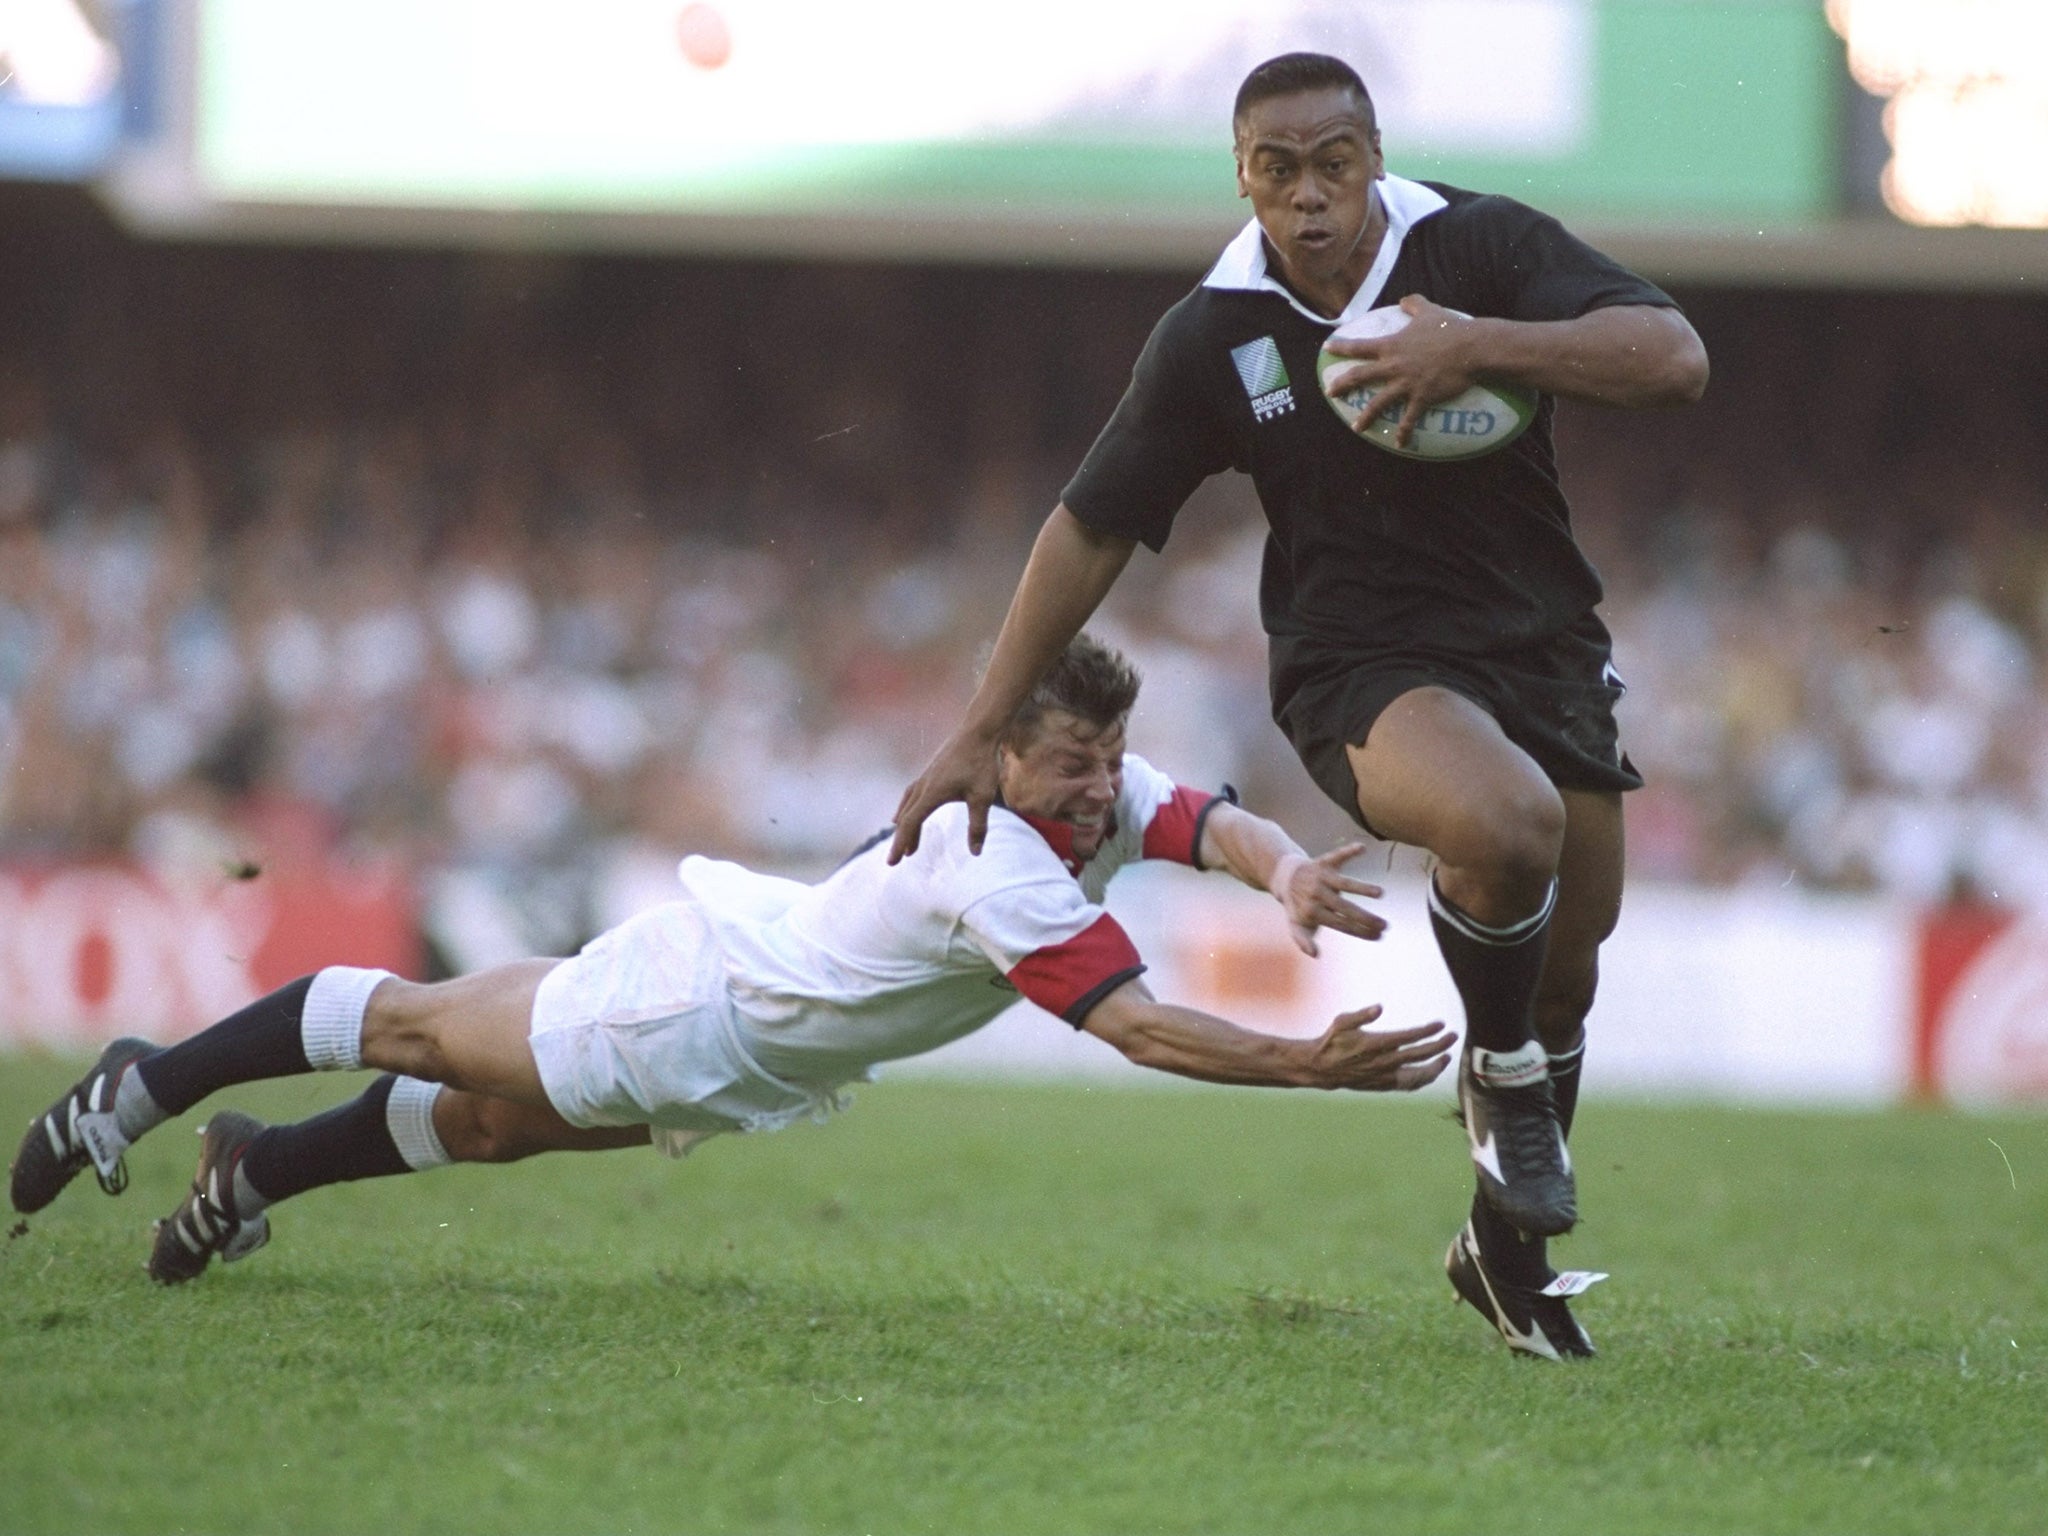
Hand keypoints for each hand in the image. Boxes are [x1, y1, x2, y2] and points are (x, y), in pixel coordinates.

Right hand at [890, 726, 1000, 861]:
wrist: (978, 731)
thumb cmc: (982, 763)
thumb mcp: (983, 797)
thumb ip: (978, 826)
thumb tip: (975, 853)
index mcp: (932, 793)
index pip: (910, 823)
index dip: (901, 843)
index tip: (893, 862)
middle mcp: (924, 785)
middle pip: (906, 817)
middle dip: (901, 839)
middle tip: (896, 860)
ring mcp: (926, 777)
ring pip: (908, 805)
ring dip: (906, 825)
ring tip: (907, 843)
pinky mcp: (931, 771)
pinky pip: (913, 794)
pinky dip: (908, 807)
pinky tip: (911, 809)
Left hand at [1268, 842, 1385, 956]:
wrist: (1284, 877)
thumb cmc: (1297, 905)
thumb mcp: (1296, 924)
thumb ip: (1303, 940)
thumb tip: (1315, 955)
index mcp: (1311, 912)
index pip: (1341, 924)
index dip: (1360, 932)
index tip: (1379, 936)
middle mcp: (1316, 895)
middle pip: (1344, 908)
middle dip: (1366, 918)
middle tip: (1386, 924)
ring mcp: (1319, 877)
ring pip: (1344, 883)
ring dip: (1362, 887)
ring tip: (1380, 893)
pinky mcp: (1323, 862)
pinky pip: (1337, 855)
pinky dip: (1348, 851)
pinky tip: (1362, 848)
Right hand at [1296, 1006, 1454, 1091]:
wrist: (1322, 1069)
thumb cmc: (1331, 1041)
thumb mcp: (1341, 1022)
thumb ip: (1361, 1015)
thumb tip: (1378, 1007)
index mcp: (1376, 1045)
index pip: (1409, 1038)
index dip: (1427, 1031)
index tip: (1440, 1024)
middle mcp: (1383, 1063)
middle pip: (1419, 1055)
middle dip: (1439, 1045)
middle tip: (1452, 1036)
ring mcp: (1384, 1077)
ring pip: (1418, 1076)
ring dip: (1435, 1067)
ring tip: (1446, 1057)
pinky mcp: (1383, 1085)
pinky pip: (1408, 1085)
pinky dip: (1422, 1080)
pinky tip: (1430, 1072)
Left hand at [1321, 294, 1479, 448]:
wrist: (1471, 348)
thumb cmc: (1450, 328)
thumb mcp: (1429, 311)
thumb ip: (1413, 304)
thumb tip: (1404, 300)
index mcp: (1392, 345)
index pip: (1359, 346)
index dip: (1341, 346)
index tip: (1326, 347)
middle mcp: (1393, 366)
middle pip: (1359, 376)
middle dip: (1341, 385)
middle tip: (1329, 392)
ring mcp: (1405, 384)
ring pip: (1378, 404)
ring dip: (1365, 417)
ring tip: (1356, 428)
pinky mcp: (1421, 398)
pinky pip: (1409, 419)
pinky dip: (1404, 433)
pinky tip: (1400, 444)